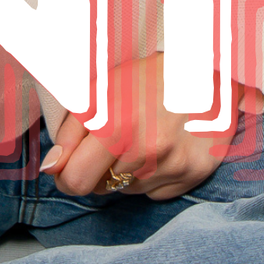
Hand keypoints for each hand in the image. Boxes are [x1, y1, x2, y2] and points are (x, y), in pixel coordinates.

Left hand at [43, 52, 263, 201]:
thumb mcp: (102, 91)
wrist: (211, 70)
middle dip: (97, 170)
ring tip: (141, 139)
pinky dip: (152, 177)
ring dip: (125, 172)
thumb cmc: (150, 77)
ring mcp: (173, 166)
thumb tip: (52, 166)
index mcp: (117, 127)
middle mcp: (146, 152)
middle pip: (100, 188)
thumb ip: (71, 130)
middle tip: (110, 143)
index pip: (75, 181)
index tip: (68, 165)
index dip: (66, 175)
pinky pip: (155, 193)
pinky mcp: (195, 174)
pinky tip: (161, 149)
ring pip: (127, 191)